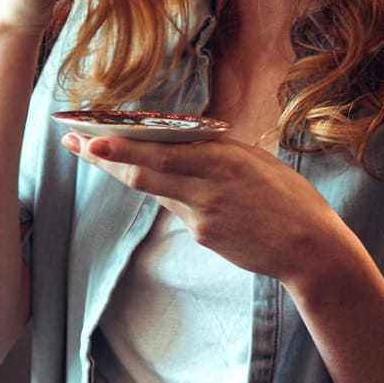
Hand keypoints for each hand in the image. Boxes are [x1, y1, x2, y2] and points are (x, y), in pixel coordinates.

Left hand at [61, 131, 352, 288]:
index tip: (93, 133)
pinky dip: (164, 191)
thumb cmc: (289, 198)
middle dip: (104, 157)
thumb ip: (216, 154)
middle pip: (142, 172)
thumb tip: (181, 145)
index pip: (161, 150)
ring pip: (153, 189)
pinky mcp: (204, 235)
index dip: (122, 144)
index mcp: (224, 159)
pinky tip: (152, 179)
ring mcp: (202, 214)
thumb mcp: (255, 163)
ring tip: (90, 154)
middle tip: (73, 141)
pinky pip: (176, 208)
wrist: (310, 249)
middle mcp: (208, 186)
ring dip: (120, 171)